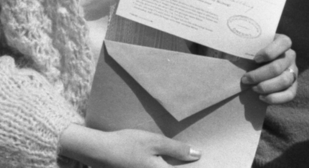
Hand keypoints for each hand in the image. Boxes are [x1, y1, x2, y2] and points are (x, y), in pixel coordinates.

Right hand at [61, 126, 199, 167]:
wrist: (99, 152)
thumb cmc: (127, 144)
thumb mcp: (154, 142)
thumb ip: (176, 149)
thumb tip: (197, 155)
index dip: (196, 167)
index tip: (209, 163)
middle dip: (184, 165)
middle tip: (195, 156)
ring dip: (174, 164)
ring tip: (182, 157)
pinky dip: (162, 165)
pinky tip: (165, 158)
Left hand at [240, 33, 297, 103]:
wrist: (253, 68)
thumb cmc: (248, 54)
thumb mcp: (246, 47)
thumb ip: (241, 47)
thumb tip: (226, 52)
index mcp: (282, 41)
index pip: (284, 43)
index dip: (270, 51)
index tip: (255, 59)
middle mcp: (290, 56)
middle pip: (278, 67)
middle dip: (259, 75)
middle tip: (245, 79)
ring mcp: (293, 72)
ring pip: (284, 81)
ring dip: (266, 87)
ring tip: (253, 89)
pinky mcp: (292, 86)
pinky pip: (289, 95)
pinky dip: (275, 98)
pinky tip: (261, 98)